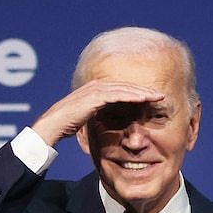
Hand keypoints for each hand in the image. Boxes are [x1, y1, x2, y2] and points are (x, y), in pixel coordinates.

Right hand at [31, 80, 163, 146]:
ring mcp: (94, 90)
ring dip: (142, 92)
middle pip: (125, 86)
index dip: (137, 93)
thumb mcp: (86, 118)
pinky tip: (143, 99)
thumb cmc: (66, 125)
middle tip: (160, 95)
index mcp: (95, 91)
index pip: (121, 90)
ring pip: (124, 88)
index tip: (151, 99)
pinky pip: (117, 94)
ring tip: (157, 96)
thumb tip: (108, 122)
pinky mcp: (94, 96)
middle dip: (144, 90)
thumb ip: (98, 115)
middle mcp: (96, 86)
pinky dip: (131, 96)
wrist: (52, 126)